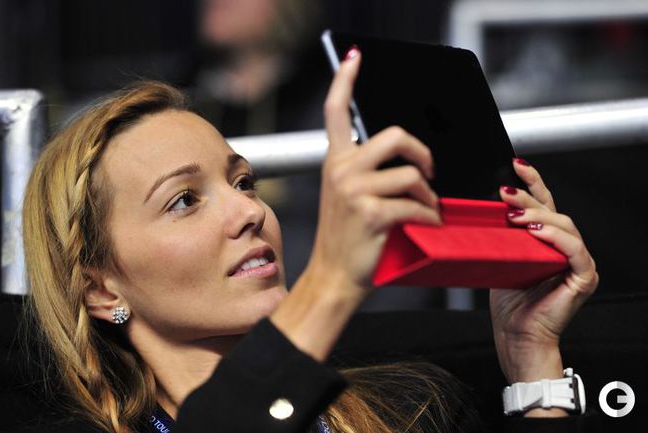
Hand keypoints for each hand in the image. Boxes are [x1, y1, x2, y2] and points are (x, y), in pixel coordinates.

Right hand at [271, 47, 440, 361]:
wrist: (333, 275)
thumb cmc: (345, 237)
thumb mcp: (345, 197)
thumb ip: (364, 172)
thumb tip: (405, 160)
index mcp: (335, 162)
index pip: (335, 111)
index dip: (345, 80)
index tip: (354, 58)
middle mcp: (341, 171)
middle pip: (394, 135)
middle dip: (422, 151)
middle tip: (428, 169)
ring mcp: (354, 191)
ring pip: (411, 172)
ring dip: (430, 192)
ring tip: (429, 207)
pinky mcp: (371, 213)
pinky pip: (416, 203)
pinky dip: (430, 215)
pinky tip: (427, 224)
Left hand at [490, 159, 598, 390]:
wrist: (516, 335)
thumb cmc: (509, 303)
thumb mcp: (501, 259)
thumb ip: (502, 236)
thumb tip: (485, 209)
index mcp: (547, 241)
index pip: (544, 204)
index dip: (533, 182)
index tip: (516, 165)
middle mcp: (566, 247)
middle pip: (553, 210)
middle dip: (529, 196)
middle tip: (505, 192)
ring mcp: (578, 261)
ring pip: (565, 225)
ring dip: (538, 215)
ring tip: (514, 215)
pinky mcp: (583, 276)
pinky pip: (574, 249)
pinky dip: (556, 238)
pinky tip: (536, 232)